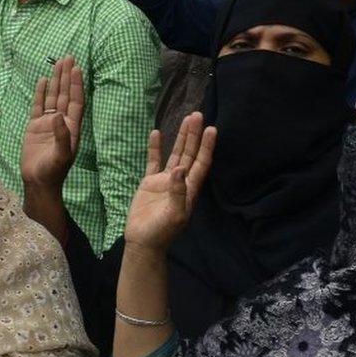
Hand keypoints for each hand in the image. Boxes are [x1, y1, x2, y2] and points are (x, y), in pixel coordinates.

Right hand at [20, 56, 83, 192]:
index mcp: (71, 128)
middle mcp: (61, 122)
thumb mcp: (61, 156)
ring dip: (55, 81)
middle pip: (65, 94)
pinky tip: (42, 80)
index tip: (76, 68)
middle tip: (68, 57)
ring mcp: (48, 124)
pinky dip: (40, 93)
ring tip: (57, 63)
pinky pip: (38, 106)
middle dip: (67, 77)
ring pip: (52, 97)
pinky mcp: (34, 127)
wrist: (38, 183)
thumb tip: (57, 116)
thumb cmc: (54, 172)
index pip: (75, 101)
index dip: (76, 85)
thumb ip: (61, 136)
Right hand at [123, 112, 215, 254]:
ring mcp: (165, 181)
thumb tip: (180, 169)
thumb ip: (178, 192)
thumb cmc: (162, 232)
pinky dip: (155, 148)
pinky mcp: (150, 183)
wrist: (143, 241)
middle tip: (197, 115)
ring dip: (181, 138)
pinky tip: (156, 133)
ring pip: (175, 154)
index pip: (201, 163)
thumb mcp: (174, 215)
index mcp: (190, 189)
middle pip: (190, 153)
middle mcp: (180, 181)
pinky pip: (153, 161)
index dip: (206, 146)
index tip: (211, 129)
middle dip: (194, 135)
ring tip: (186, 118)